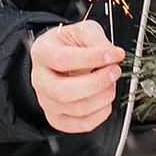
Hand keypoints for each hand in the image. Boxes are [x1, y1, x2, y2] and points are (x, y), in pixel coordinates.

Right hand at [27, 18, 126, 137]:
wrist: (57, 61)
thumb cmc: (69, 45)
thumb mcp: (81, 31)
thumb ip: (96, 38)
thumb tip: (114, 55)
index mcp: (42, 53)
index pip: (62, 59)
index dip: (91, 58)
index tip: (113, 55)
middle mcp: (40, 80)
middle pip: (64, 91)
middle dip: (97, 82)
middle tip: (115, 71)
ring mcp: (47, 102)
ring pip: (77, 109)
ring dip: (103, 96)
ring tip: (111, 83)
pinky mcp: (58, 118)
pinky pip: (82, 124)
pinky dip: (101, 114)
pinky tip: (105, 100)